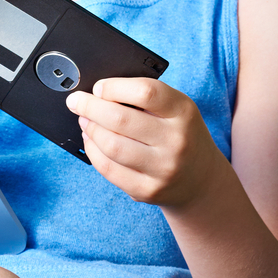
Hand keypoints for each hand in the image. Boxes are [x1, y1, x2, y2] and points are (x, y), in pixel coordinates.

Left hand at [66, 78, 222, 207]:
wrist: (201, 180)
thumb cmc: (179, 134)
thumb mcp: (176, 109)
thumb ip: (145, 98)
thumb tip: (97, 92)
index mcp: (183, 112)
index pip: (145, 92)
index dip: (114, 87)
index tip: (98, 87)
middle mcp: (176, 141)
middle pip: (120, 120)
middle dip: (89, 107)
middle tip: (76, 101)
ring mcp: (163, 169)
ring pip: (111, 146)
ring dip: (90, 129)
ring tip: (84, 120)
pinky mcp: (147, 190)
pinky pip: (108, 169)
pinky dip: (93, 151)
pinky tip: (91, 140)